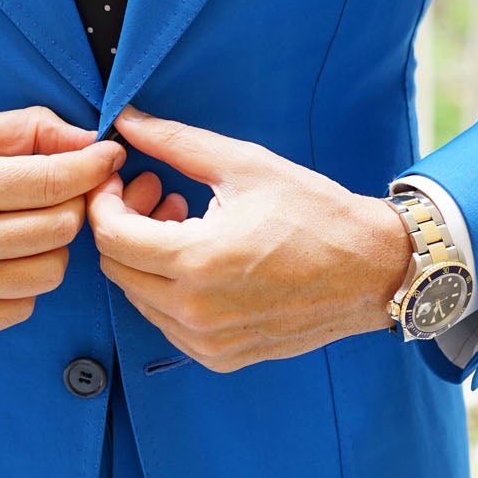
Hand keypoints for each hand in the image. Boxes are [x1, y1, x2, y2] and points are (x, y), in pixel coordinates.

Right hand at [0, 105, 125, 343]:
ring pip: (49, 271)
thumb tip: (88, 140)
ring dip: (48, 248)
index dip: (92, 167)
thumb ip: (24, 130)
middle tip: (57, 196)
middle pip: (60, 228)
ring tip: (21, 231)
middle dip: (70, 206)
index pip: (52, 181)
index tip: (107, 158)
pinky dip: (22, 284)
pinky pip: (23, 307)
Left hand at [86, 104, 413, 372]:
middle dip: (124, 224)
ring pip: (138, 298)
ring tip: (184, 220)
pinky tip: (200, 258)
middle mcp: (196, 312)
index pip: (111, 237)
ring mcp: (208, 342)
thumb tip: (125, 120)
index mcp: (197, 262)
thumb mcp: (244, 166)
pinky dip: (168, 289)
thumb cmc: (316, 214)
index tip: (120, 177)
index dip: (104, 200)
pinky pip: (167, 323)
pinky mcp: (221, 358)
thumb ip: (175, 143)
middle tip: (157, 191)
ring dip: (146, 257)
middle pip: (117, 268)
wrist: (373, 271)